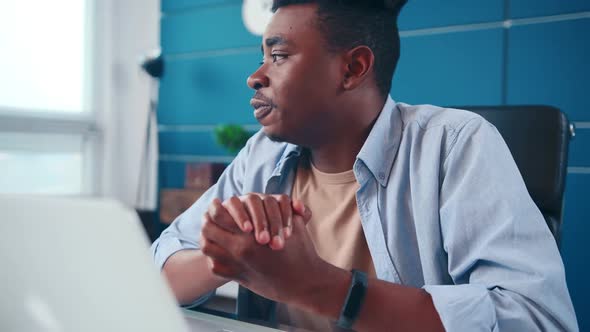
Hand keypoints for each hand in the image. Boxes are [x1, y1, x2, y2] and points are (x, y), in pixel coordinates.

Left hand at [200, 200, 321, 303]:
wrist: (304, 282)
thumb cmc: (301, 251)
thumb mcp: (295, 224)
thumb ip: (287, 208)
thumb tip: (290, 200)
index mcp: (250, 234)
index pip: (219, 214)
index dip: (215, 206)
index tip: (216, 203)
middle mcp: (239, 249)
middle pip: (208, 229)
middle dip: (207, 219)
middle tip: (208, 215)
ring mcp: (236, 265)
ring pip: (207, 248)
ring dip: (207, 237)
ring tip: (209, 232)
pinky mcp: (238, 278)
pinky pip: (214, 267)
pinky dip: (213, 258)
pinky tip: (218, 251)